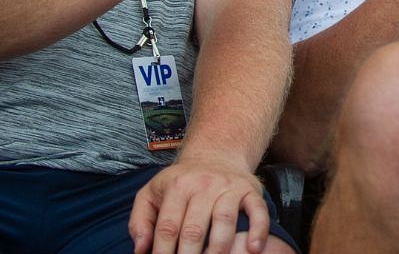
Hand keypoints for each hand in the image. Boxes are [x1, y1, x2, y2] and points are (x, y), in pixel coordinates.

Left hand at [129, 155, 273, 253]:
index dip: (163, 253)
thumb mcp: (151, 193)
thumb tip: (141, 250)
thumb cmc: (181, 182)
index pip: (168, 227)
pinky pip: (258, 210)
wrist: (216, 153)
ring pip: (224, 222)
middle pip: (194, 229)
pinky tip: (253, 249)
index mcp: (177, 186)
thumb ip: (140, 221)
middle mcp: (203, 185)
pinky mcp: (250, 190)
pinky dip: (258, 230)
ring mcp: (229, 187)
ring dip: (218, 250)